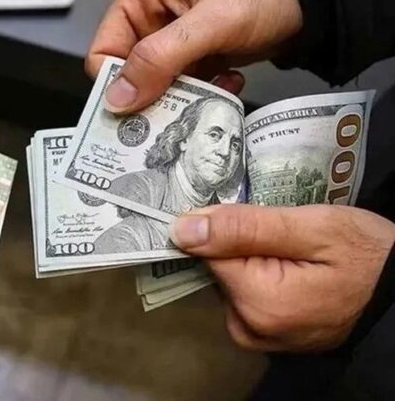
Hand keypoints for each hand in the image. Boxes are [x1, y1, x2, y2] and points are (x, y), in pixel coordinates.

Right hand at [87, 0, 301, 112]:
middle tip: (175, 112)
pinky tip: (226, 81)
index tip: (135, 111)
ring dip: (180, 97)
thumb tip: (118, 98)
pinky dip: (201, 92)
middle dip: (150, 95)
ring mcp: (171, 38)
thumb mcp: (212, 23)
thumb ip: (162, 58)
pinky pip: (180, 86)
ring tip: (211, 91)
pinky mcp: (192, 55)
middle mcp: (149, 17)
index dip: (115, 84)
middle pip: (127, 73)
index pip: (103, 51)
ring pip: (154, 85)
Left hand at [170, 204, 394, 351]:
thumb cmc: (368, 254)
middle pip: (218, 268)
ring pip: (231, 282)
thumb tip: (181, 230)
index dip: (222, 225)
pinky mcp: (272, 335)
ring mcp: (262, 338)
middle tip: (284, 231)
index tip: (247, 211)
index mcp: (257, 302)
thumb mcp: (312, 227)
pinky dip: (260, 278)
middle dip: (240, 244)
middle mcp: (251, 328)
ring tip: (292, 247)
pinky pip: (247, 298)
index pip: (207, 251)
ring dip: (250, 260)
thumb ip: (244, 228)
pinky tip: (290, 265)